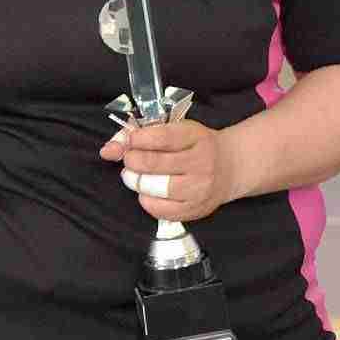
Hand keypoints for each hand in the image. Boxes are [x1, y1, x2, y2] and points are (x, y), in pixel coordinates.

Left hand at [99, 119, 243, 222]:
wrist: (230, 167)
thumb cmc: (196, 145)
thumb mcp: (176, 129)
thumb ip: (141, 134)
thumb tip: (108, 149)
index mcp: (196, 137)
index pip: (161, 137)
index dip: (137, 139)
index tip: (130, 140)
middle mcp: (201, 163)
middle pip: (152, 164)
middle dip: (132, 160)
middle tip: (130, 159)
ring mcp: (199, 188)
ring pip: (154, 188)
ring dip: (135, 181)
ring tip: (135, 175)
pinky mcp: (195, 209)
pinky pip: (159, 209)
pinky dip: (146, 200)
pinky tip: (148, 191)